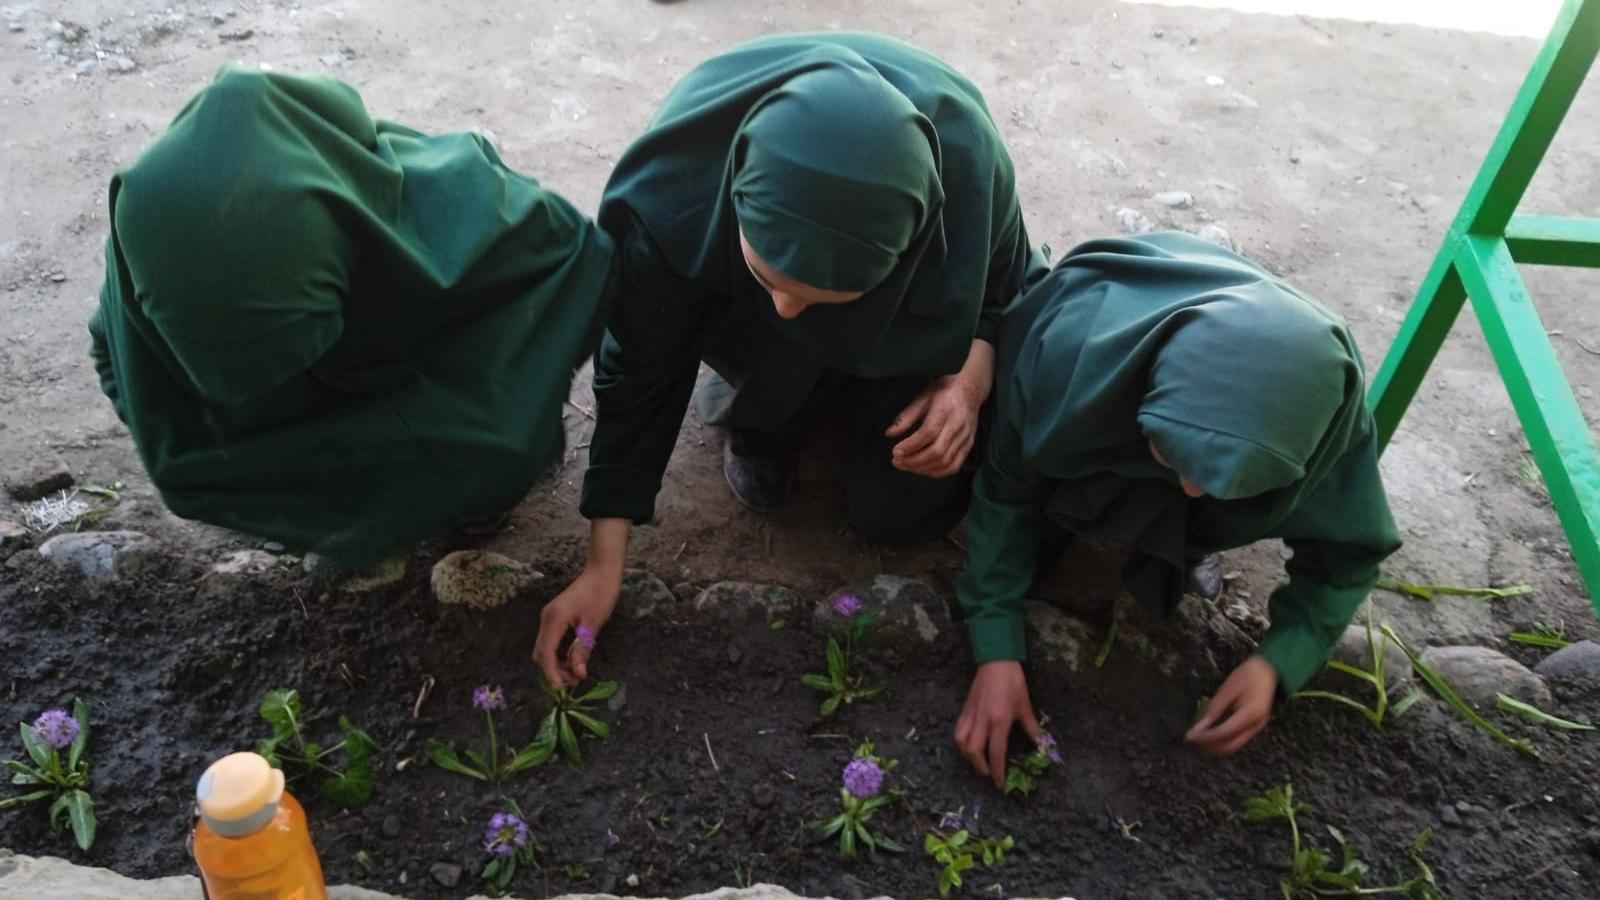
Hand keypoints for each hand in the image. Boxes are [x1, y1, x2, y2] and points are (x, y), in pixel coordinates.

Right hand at [531, 568, 619, 688]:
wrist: (602, 572)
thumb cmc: (600, 595)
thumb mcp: (593, 625)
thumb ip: (582, 650)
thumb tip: (577, 674)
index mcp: (554, 620)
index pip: (545, 654)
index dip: (551, 673)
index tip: (560, 689)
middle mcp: (547, 619)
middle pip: (541, 653)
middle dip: (554, 670)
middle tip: (574, 680)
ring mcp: (550, 618)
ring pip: (546, 648)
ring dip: (558, 663)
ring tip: (577, 671)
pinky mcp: (555, 618)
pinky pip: (552, 641)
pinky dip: (560, 653)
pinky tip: (574, 658)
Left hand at [887, 374, 983, 476]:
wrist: (970, 390)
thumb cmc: (943, 392)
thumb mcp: (921, 398)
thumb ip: (906, 417)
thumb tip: (889, 434)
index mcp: (945, 410)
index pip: (928, 433)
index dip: (911, 445)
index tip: (895, 452)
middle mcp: (957, 425)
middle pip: (937, 451)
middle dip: (913, 461)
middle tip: (896, 461)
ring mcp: (965, 437)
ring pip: (945, 462)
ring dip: (922, 469)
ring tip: (905, 466)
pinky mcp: (969, 446)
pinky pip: (954, 466)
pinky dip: (937, 472)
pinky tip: (922, 469)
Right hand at [954, 660, 1041, 788]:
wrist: (996, 661)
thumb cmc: (1013, 682)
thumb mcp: (1025, 705)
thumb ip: (1032, 728)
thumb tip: (1042, 745)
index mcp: (999, 721)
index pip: (996, 752)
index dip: (997, 771)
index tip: (1000, 784)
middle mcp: (982, 720)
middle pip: (974, 751)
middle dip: (980, 767)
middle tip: (989, 773)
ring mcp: (971, 715)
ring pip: (962, 742)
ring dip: (968, 756)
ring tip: (977, 761)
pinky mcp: (965, 709)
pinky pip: (959, 731)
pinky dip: (962, 743)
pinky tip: (969, 746)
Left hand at [1185, 655, 1278, 755]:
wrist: (1268, 671)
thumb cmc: (1247, 676)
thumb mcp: (1227, 689)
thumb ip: (1214, 709)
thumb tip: (1199, 727)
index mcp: (1249, 714)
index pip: (1224, 732)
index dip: (1206, 737)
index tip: (1190, 736)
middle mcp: (1255, 726)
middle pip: (1230, 746)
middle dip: (1210, 746)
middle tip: (1192, 740)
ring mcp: (1256, 728)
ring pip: (1234, 746)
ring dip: (1215, 746)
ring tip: (1198, 739)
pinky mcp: (1254, 727)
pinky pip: (1237, 740)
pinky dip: (1223, 741)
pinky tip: (1211, 735)